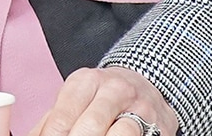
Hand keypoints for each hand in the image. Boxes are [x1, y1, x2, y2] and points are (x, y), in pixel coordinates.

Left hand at [30, 67, 179, 135]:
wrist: (147, 85)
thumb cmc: (102, 97)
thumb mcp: (76, 99)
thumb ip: (52, 121)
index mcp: (86, 81)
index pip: (63, 115)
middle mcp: (114, 89)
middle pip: (90, 126)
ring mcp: (139, 105)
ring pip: (120, 133)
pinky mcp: (160, 123)